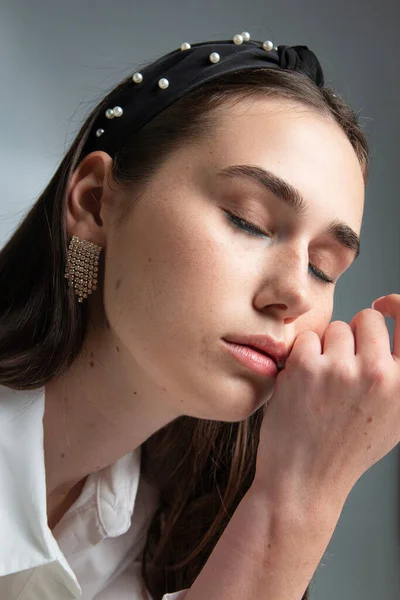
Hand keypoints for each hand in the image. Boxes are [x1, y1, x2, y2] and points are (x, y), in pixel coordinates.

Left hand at [253, 294, 399, 511]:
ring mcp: (342, 368)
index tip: (384, 303)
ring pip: (335, 328)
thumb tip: (394, 332)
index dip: (398, 305)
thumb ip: (398, 377)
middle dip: (352, 335)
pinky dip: (302, 357)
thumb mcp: (392, 418)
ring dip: (326, 348)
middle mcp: (380, 374)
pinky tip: (303, 386)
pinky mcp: (306, 366)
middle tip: (340, 365)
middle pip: (366, 319)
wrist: (305, 481)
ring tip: (322, 384)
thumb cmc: (346, 450)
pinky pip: (307, 339)